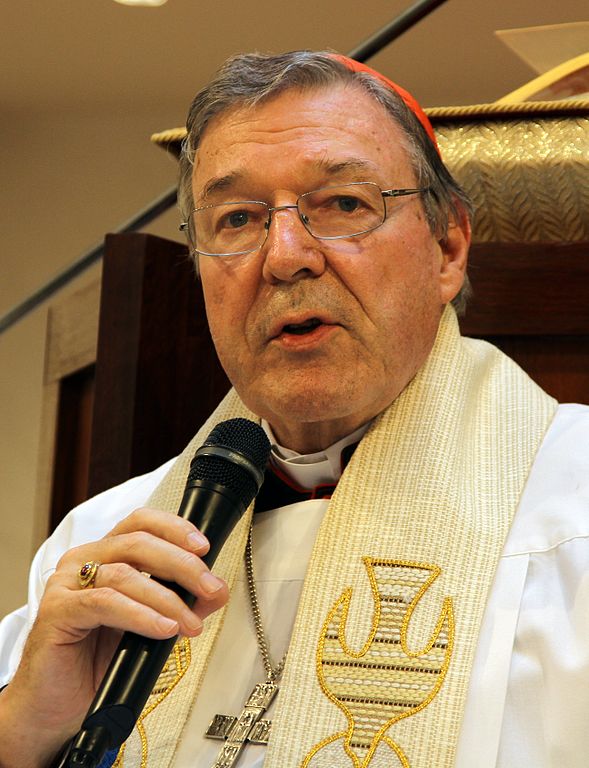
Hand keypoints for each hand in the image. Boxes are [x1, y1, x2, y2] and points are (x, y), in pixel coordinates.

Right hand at [0, 508, 228, 767]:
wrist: (57, 706)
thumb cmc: (97, 662)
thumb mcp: (149, 626)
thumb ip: (180, 603)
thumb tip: (217, 591)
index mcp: (104, 555)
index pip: (141, 522)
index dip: (175, 528)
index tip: (204, 547)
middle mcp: (83, 561)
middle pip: (138, 543)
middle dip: (183, 565)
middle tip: (211, 589)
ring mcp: (66, 584)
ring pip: (125, 574)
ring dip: (167, 598)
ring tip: (190, 623)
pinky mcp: (57, 612)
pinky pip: (105, 604)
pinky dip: (141, 615)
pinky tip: (163, 629)